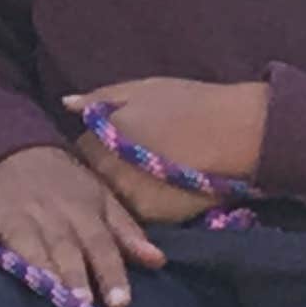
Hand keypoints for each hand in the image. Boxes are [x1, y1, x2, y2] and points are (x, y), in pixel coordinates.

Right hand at [0, 142, 168, 306]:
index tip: (120, 302)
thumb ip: (126, 232)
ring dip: (34, 264)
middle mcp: (49, 212)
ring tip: (42, 289)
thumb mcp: (100, 199)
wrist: (11, 147)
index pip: (101, 244)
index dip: (110, 272)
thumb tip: (158, 261)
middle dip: (72, 274)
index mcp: (82, 210)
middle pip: (63, 246)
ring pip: (25, 241)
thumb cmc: (63, 185)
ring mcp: (12, 212)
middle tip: (80, 304)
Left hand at [67, 77, 272, 225]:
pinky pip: (134, 215)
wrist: (238, 132)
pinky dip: (139, 205)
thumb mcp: (142, 89)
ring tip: (143, 178)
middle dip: (102, 173)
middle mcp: (108, 173)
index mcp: (101, 140)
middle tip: (126, 164)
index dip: (93, 148)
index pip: (79, 152)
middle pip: (92, 180)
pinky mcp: (153, 217)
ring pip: (112, 200)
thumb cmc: (190, 103)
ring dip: (119, 191)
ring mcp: (129, 198)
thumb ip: (100, 98)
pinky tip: (157, 191)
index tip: (108, 145)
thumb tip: (67, 104)